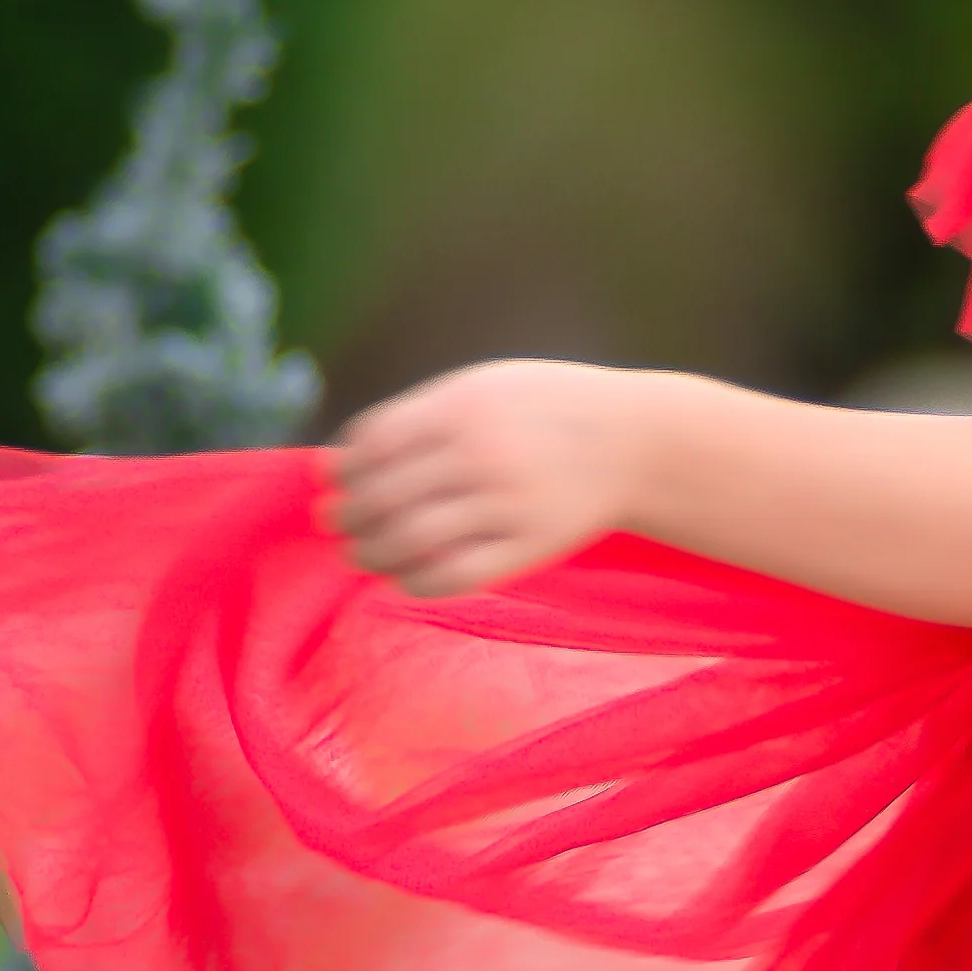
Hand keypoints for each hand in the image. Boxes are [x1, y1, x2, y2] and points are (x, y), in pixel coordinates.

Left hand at [331, 359, 647, 595]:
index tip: (336, 483)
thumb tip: (340, 461)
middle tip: (338, 524)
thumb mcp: (484, 387)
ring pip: (409, 541)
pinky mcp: (528, 547)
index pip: (372, 446)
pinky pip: (453, 576)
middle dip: (348, 515)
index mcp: (462, 409)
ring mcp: (505, 504)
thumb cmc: (546, 411)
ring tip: (362, 553)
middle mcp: (479, 455)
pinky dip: (416, 583)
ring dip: (372, 553)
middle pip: (383, 496)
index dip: (343, 470)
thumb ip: (417, 415)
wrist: (635, 444)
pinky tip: (406, 578)